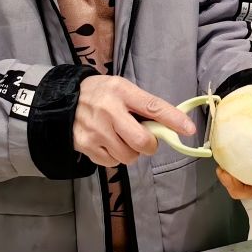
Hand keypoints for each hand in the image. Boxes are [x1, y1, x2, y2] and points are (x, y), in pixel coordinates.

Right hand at [74, 76, 194, 167]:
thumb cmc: (100, 93)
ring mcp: (96, 131)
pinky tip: (107, 142)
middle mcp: (108, 111)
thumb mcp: (121, 88)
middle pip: (142, 141)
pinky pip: (113, 162)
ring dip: (131, 152)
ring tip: (121, 138)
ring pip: (129, 156)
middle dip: (149, 145)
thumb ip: (143, 104)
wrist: (63, 100)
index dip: (173, 119)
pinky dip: (115, 156)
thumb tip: (170, 124)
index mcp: (121, 91)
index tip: (189, 129)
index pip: (153, 107)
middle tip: (146, 140)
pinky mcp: (86, 146)